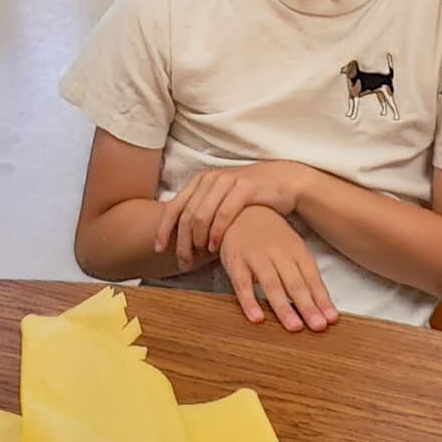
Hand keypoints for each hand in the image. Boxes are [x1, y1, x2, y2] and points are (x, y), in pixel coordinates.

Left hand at [154, 162, 315, 269]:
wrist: (283, 180)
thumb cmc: (250, 195)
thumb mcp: (222, 198)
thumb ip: (203, 210)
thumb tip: (181, 235)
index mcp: (200, 180)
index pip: (174, 207)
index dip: (164, 230)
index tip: (159, 249)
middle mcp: (210, 179)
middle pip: (186, 215)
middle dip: (182, 242)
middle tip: (184, 263)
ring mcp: (227, 181)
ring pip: (201, 215)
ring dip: (198, 240)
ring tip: (200, 257)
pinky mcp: (244, 188)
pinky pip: (223, 214)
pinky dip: (216, 233)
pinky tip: (215, 247)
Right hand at [217, 206, 337, 331]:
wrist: (241, 208)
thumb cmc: (270, 234)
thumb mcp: (291, 246)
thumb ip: (303, 272)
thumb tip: (321, 303)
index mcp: (295, 250)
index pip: (311, 277)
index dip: (321, 298)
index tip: (331, 319)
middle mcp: (278, 253)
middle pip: (294, 283)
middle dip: (307, 306)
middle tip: (318, 326)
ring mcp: (256, 257)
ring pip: (271, 284)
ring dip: (283, 307)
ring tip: (294, 327)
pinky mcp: (235, 262)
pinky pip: (242, 284)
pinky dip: (249, 301)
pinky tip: (257, 318)